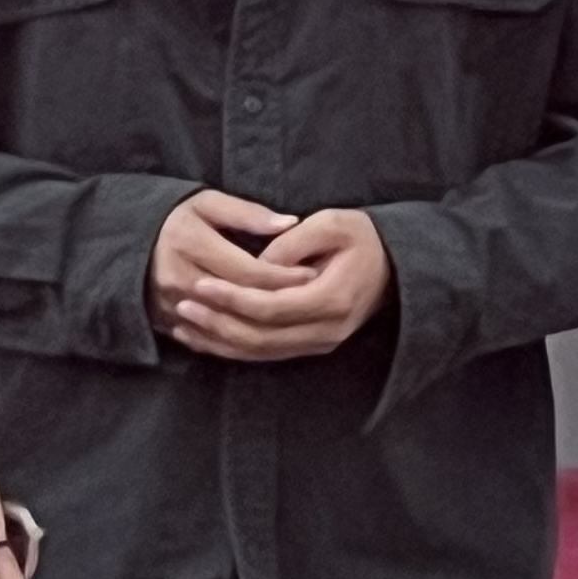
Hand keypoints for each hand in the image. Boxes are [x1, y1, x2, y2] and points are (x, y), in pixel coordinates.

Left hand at [161, 199, 392, 361]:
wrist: (394, 267)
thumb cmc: (363, 238)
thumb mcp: (334, 223)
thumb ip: (295, 240)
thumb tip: (260, 262)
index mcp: (332, 300)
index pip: (272, 308)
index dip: (233, 298)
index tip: (201, 284)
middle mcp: (326, 331)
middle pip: (261, 337)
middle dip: (218, 322)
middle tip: (183, 304)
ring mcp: (319, 344)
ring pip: (260, 352)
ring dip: (219, 340)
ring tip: (184, 322)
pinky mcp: (311, 346)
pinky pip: (266, 354)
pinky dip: (233, 348)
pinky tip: (205, 337)